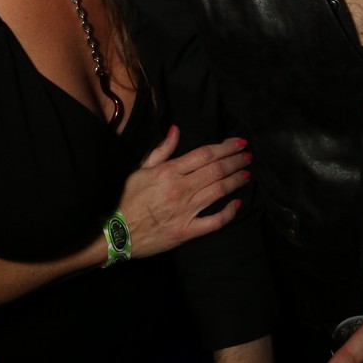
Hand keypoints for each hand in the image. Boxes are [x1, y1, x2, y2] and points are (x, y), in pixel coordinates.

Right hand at [119, 126, 249, 257]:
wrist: (114, 233)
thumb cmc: (127, 200)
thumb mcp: (141, 170)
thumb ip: (162, 150)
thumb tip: (176, 129)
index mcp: (169, 171)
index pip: (205, 154)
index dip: (226, 147)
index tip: (238, 142)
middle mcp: (180, 189)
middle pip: (216, 170)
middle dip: (236, 160)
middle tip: (248, 155)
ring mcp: (185, 211)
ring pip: (219, 191)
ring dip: (236, 180)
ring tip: (247, 173)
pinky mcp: (187, 231)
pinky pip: (214, 222)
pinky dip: (228, 213)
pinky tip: (237, 204)